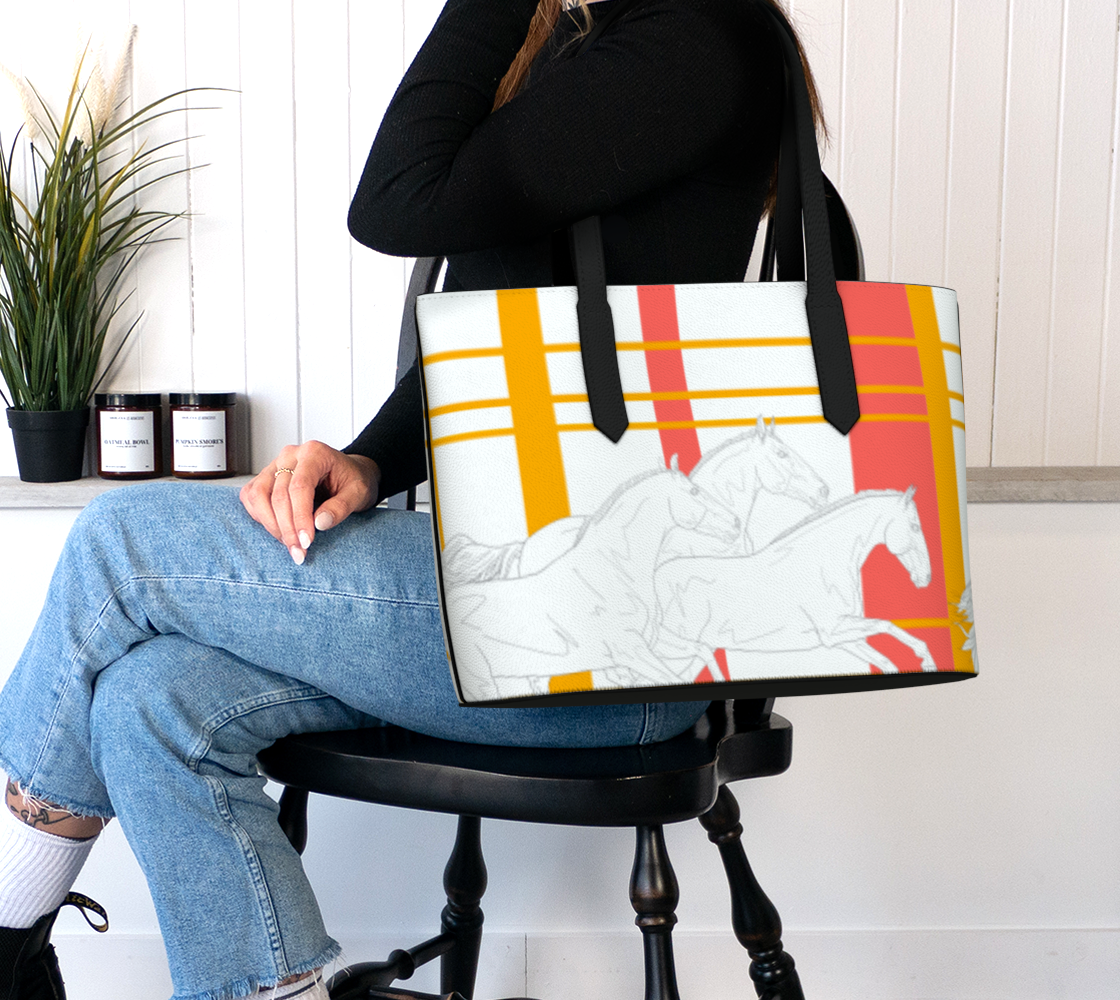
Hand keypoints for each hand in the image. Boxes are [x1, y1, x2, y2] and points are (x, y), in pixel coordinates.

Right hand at [240, 441, 380, 563]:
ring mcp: (274, 465)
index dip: (300, 517)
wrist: (348, 474)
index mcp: (314, 453)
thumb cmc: (353, 481)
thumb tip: (319, 523)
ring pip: (259, 496)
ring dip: (271, 525)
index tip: (306, 542)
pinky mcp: (265, 477)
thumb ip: (342, 507)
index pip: (300, 487)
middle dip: (287, 529)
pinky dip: (260, 517)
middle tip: (299, 552)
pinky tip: (279, 530)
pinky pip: (251, 497)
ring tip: (290, 545)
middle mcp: (290, 455)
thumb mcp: (359, 493)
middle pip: (278, 495)